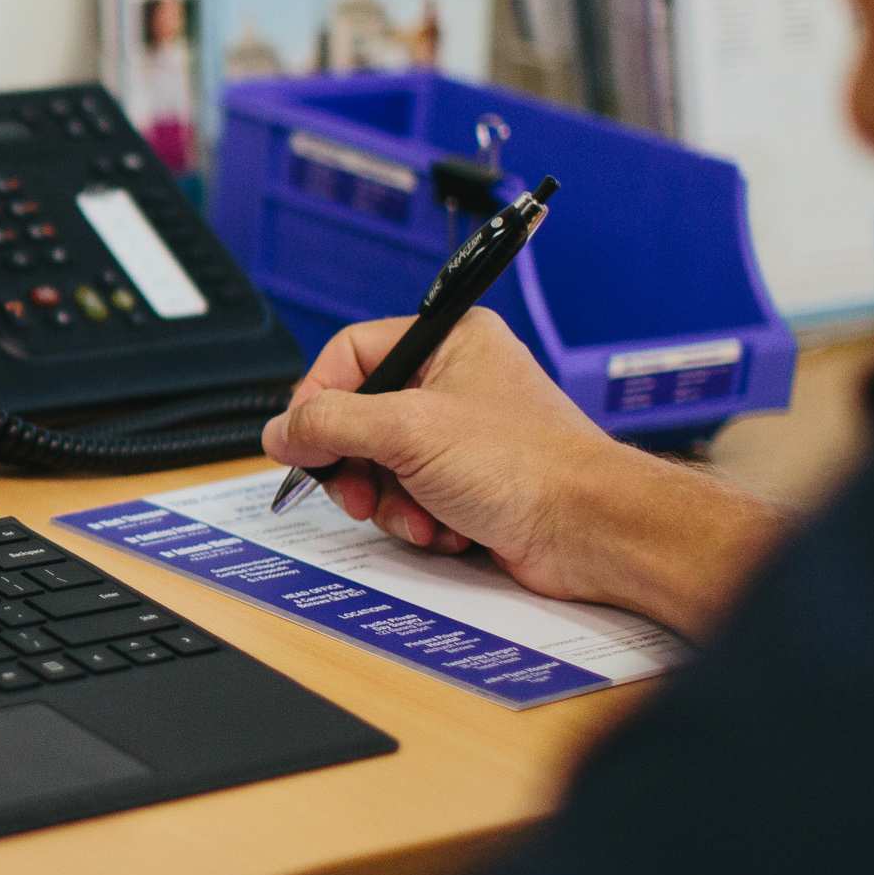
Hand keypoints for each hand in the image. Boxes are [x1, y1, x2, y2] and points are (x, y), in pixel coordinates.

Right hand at [261, 310, 780, 636]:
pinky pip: (410, 499)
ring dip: (388, 501)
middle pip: (360, 417)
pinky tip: (444, 532)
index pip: (351, 354)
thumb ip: (332, 423)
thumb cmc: (528, 465)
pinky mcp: (469, 484)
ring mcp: (462, 436)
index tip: (303, 441)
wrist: (591, 531)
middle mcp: (455, 382)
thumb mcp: (409, 430)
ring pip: (380, 465)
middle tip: (357, 491)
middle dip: (355, 465)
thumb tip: (282, 430)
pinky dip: (416, 521)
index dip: (319, 399)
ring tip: (417, 516)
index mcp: (449, 342)